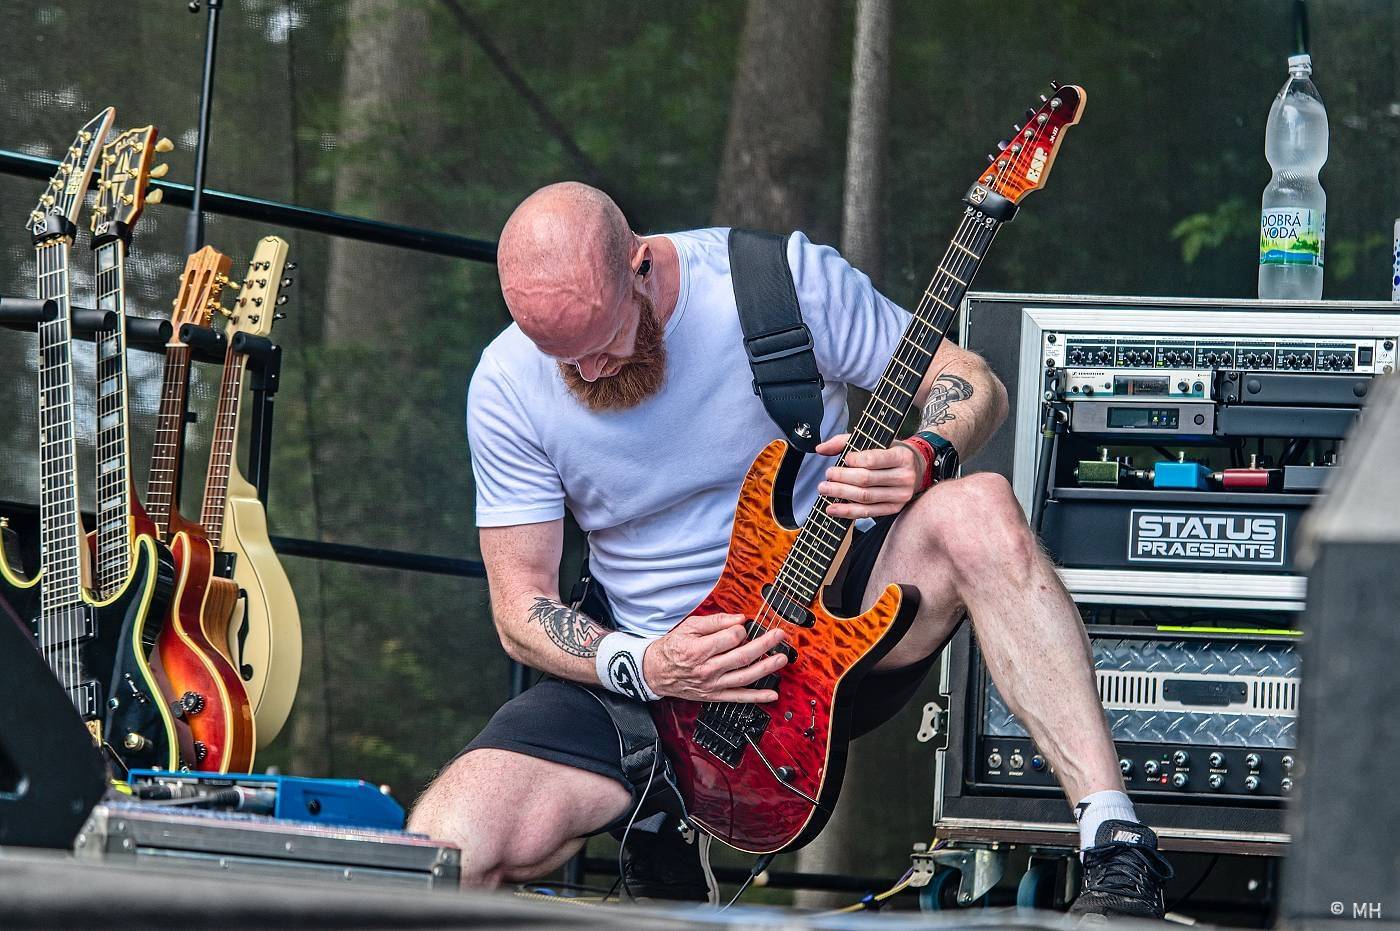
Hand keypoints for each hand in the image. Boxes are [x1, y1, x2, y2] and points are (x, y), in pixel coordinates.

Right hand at [643, 612, 786, 702]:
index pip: (730, 638)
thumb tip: (740, 619)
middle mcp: (707, 669)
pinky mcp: (715, 695)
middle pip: (742, 656)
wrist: (656, 672)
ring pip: (745, 677)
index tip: (743, 626)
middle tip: (779, 635)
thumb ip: (715, 621)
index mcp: (699, 650)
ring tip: (781, 658)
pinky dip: (757, 697)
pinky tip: (772, 694)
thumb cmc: (672, 647)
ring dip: (767, 668)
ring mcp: (712, 684)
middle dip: (764, 644)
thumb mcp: (689, 627)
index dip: (741, 629)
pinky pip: (739, 697)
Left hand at [815, 433, 922, 518]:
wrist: (915, 469)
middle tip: (827, 476)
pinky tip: (833, 508)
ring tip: (825, 489)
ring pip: (865, 497)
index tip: (843, 459)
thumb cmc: (889, 453)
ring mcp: (900, 495)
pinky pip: (868, 512)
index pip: (873, 459)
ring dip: (841, 494)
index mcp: (901, 456)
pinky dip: (848, 511)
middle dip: (842, 478)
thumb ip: (845, 441)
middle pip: (866, 479)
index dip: (854, 460)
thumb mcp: (875, 441)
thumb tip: (821, 449)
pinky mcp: (894, 508)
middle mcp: (904, 476)